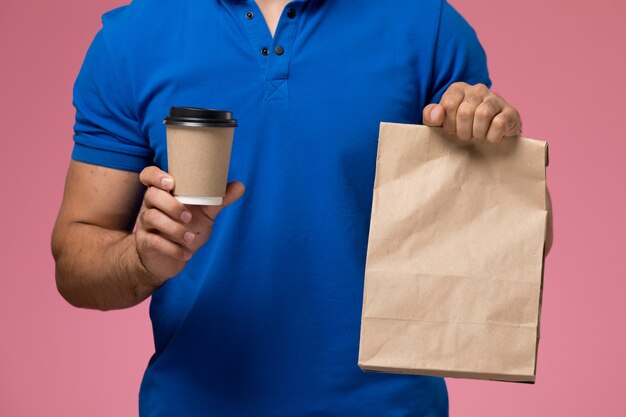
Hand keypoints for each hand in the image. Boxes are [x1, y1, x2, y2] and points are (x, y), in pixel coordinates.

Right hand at [135, 166, 244, 283]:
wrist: (170, 258)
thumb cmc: (186, 228)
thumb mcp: (204, 213)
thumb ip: (219, 199)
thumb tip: (240, 185)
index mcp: (164, 193)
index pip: (149, 175)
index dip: (156, 175)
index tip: (171, 182)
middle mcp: (151, 205)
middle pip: (152, 195)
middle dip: (171, 205)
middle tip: (189, 217)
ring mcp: (145, 224)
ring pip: (152, 218)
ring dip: (174, 229)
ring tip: (191, 238)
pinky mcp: (145, 243)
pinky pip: (154, 242)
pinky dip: (172, 249)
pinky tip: (187, 254)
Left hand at [422, 82, 520, 142]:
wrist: (488, 138)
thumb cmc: (460, 128)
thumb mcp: (440, 123)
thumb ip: (431, 117)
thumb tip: (437, 115)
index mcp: (459, 89)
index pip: (449, 104)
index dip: (448, 124)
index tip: (451, 130)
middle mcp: (478, 89)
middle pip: (465, 112)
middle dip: (462, 131)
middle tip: (466, 136)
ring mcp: (496, 99)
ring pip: (482, 115)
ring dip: (477, 134)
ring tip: (478, 136)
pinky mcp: (511, 112)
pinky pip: (499, 124)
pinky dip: (492, 137)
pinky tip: (491, 137)